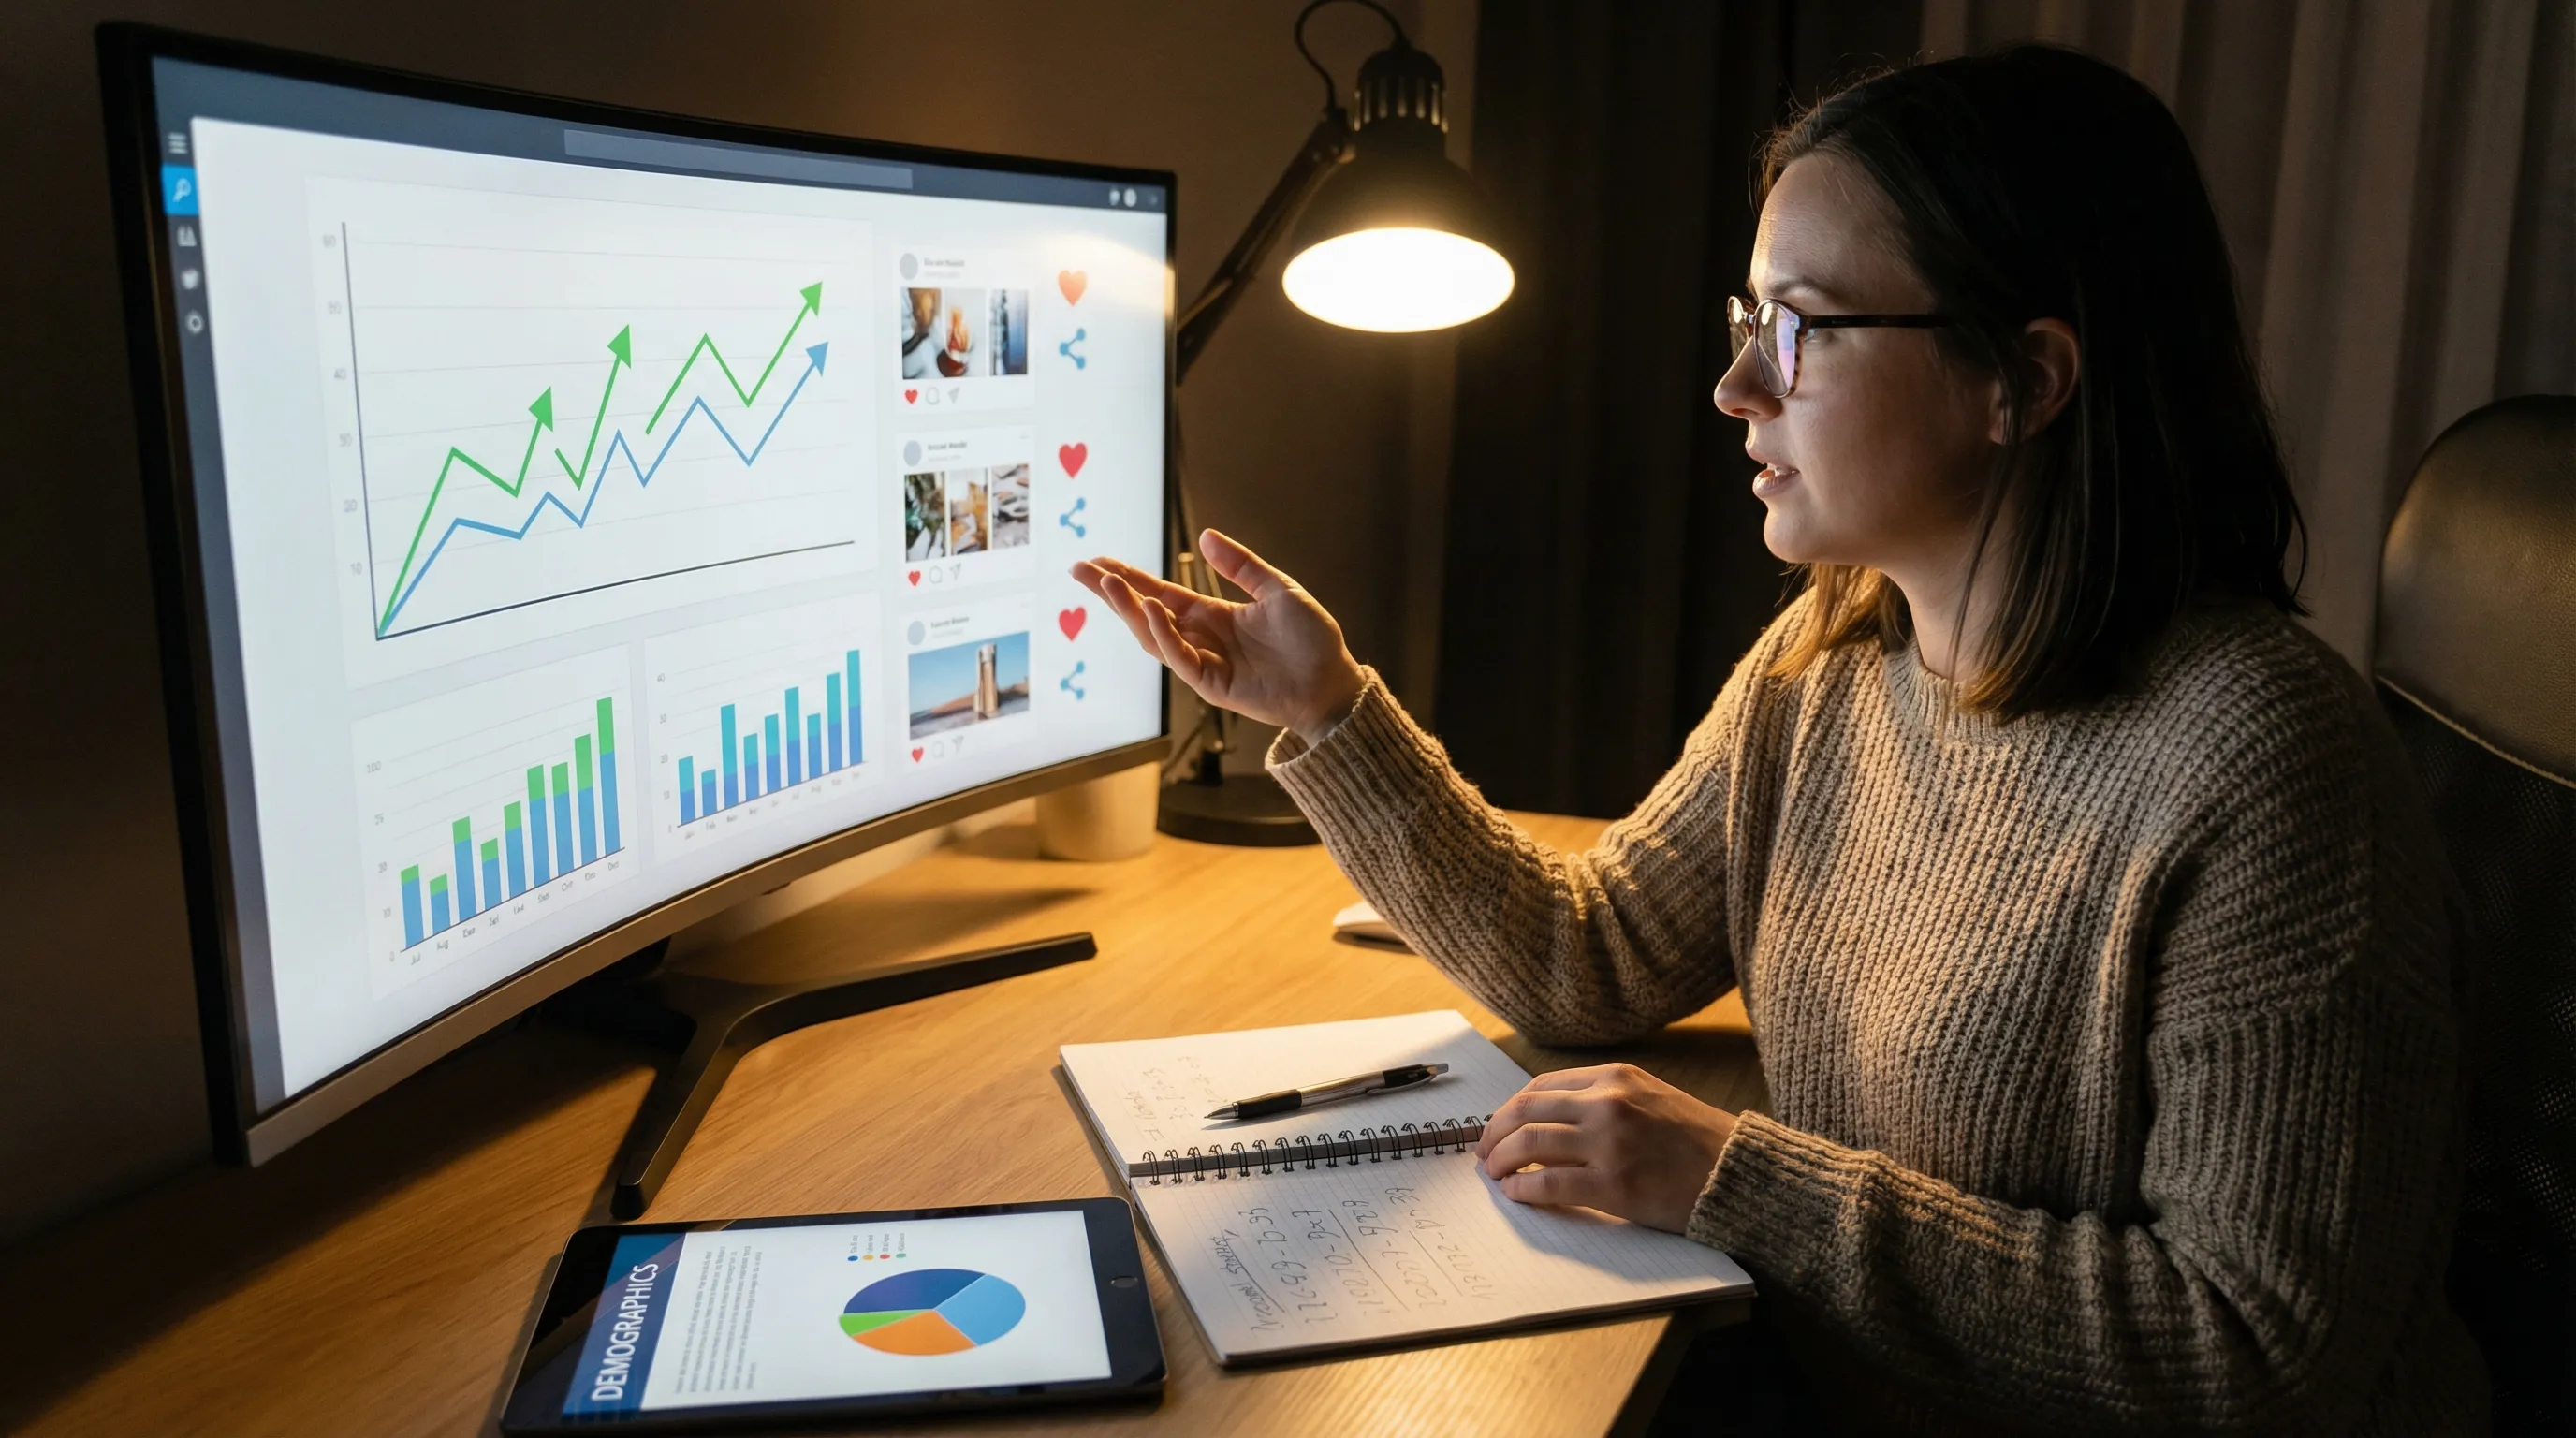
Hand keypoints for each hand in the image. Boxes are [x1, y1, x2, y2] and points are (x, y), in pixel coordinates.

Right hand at [1071, 529, 1365, 742]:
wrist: (1333, 681)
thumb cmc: (1311, 639)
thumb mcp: (1278, 589)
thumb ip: (1241, 566)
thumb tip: (1205, 537)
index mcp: (1212, 615)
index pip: (1160, 593)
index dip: (1129, 578)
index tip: (1097, 562)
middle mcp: (1201, 638)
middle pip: (1145, 613)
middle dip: (1112, 593)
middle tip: (1079, 569)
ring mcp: (1204, 663)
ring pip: (1154, 637)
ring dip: (1130, 611)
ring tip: (1111, 584)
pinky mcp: (1214, 684)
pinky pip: (1180, 659)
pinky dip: (1164, 635)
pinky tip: (1152, 609)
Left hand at [1476, 1064, 1737, 1232]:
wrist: (1738, 1173)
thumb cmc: (1697, 1140)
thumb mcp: (1649, 1097)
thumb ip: (1604, 1099)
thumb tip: (1548, 1119)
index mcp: (1615, 1077)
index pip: (1541, 1086)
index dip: (1511, 1108)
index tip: (1498, 1126)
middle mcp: (1607, 1103)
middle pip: (1525, 1111)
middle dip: (1494, 1132)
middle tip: (1483, 1153)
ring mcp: (1608, 1143)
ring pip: (1529, 1144)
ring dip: (1500, 1161)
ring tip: (1494, 1174)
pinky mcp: (1613, 1185)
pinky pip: (1548, 1184)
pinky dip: (1523, 1189)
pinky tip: (1516, 1194)